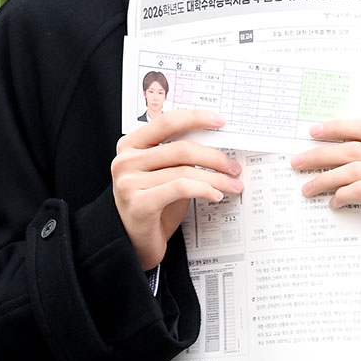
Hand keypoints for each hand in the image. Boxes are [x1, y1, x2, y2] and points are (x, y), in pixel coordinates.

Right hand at [111, 109, 242, 270]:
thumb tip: (217, 146)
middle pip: (181, 148)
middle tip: (234, 166)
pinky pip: (180, 188)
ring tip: (232, 184)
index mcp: (130, 144)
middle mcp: (126, 160)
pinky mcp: (138, 203)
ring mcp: (129, 182)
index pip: (167, 122)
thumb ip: (180, 156)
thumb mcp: (164, 174)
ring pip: (185, 171)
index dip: (196, 118)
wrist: (133, 242)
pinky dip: (203, 190)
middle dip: (214, 157)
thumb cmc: (153, 205)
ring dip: (216, 178)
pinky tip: (215, 195)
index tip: (220, 121)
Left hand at [290, 119, 360, 289]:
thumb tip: (325, 143)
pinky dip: (342, 195)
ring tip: (308, 187)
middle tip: (298, 161)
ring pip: (356, 170)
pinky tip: (332, 202)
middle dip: (322, 154)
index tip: (313, 132)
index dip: (338, 127)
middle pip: (356, 149)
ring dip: (326, 178)